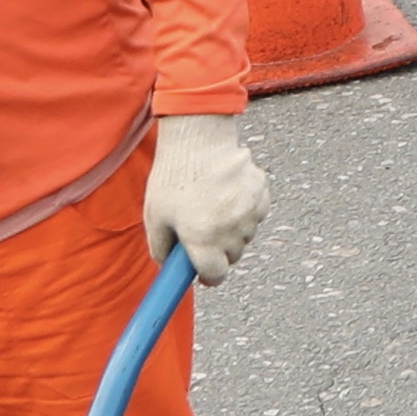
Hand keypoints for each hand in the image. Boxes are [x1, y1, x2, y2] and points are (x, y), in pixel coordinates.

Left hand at [149, 111, 271, 292]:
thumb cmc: (173, 176)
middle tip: (202, 232)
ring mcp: (249, 212)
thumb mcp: (154, 215)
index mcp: (202, 238)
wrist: (198, 138)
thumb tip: (168, 266)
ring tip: (213, 206)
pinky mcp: (262, 195)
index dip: (207, 276)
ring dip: (232, 231)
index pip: (215, 275)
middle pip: (231, 257)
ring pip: (245, 236)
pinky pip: (256, 215)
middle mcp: (230, 229)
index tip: (202, 274)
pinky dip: (244, 211)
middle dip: (218, 251)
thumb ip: (160, 248)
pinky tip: (228, 194)